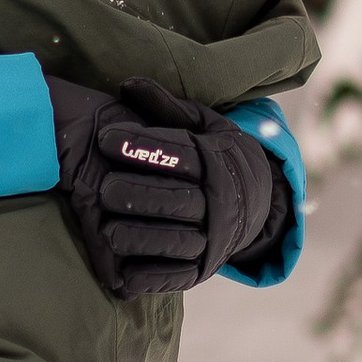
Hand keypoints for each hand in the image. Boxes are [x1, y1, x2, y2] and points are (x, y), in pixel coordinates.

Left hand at [44, 76, 290, 299]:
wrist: (259, 202)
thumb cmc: (216, 157)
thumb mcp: (203, 125)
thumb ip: (165, 107)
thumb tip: (127, 84)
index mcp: (217, 161)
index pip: (179, 152)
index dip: (141, 146)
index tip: (104, 139)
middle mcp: (218, 202)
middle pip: (177, 199)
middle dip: (137, 195)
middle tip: (103, 189)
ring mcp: (213, 239)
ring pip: (176, 241)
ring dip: (140, 238)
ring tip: (106, 230)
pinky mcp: (203, 269)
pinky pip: (177, 276)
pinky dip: (151, 277)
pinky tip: (121, 273)